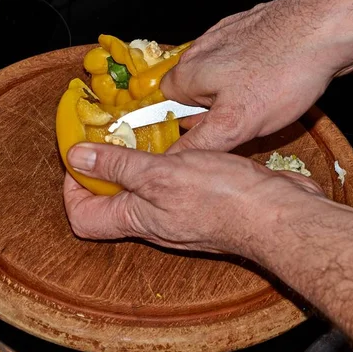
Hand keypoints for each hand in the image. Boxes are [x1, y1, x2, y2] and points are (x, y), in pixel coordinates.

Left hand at [63, 142, 324, 255]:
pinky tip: (178, 140)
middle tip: (112, 133)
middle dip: (105, 165)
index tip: (82, 155)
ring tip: (144, 130)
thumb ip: (118, 167)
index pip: (83, 217)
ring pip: (143, 188)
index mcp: (138, 219)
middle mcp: (154, 221)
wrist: (278, 213)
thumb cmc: (224, 198)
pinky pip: (171, 181)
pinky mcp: (201, 200)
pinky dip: (167, 160)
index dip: (74, 187)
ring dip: (137, 159)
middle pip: (111, 199)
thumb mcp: (161, 174)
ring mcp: (178, 212)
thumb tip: (77, 159)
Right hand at [160, 0, 352, 152]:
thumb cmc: (283, 72)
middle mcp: (203, 50)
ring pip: (223, 77)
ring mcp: (228, 36)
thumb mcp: (235, 124)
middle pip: (196, 92)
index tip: (206, 136)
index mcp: (188, 72)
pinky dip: (257, 76)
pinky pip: (246, 62)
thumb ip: (198, 144)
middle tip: (242, 122)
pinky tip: (277, 83)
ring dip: (238, 94)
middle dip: (214, 110)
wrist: (328, 30)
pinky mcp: (254, 31)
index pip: (167, 105)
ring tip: (265, 102)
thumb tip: (171, 162)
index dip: (185, 125)